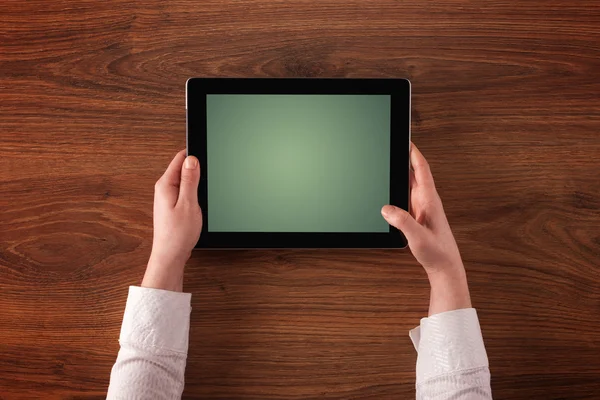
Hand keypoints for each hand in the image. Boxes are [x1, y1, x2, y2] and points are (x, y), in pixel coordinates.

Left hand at [142, 150, 201, 291]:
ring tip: (205, 190)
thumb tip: (192, 159)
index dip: (195, 154)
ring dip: (196, 182)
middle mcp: (164, 189)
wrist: (170, 255)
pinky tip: (200, 201)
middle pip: (183, 167)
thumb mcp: (188, 203)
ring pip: (185, 180)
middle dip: (197, 168)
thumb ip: (190, 180)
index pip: (180, 158)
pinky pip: (184, 191)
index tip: (207, 153)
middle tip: (210, 176)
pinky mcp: (173, 205)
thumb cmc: (178, 234)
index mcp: (166, 184)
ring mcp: (167, 197)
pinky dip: (194, 192)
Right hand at [381, 142, 470, 314]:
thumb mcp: (418, 237)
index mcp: (429, 200)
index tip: (406, 139)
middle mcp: (427, 201)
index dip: (413, 153)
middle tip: (393, 146)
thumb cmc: (437, 253)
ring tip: (389, 163)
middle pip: (414, 173)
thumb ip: (402, 221)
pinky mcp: (418, 215)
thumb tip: (387, 208)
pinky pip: (406, 196)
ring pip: (410, 184)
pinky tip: (390, 190)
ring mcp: (422, 207)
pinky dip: (399, 188)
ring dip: (401, 173)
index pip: (422, 169)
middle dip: (405, 158)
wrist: (445, 267)